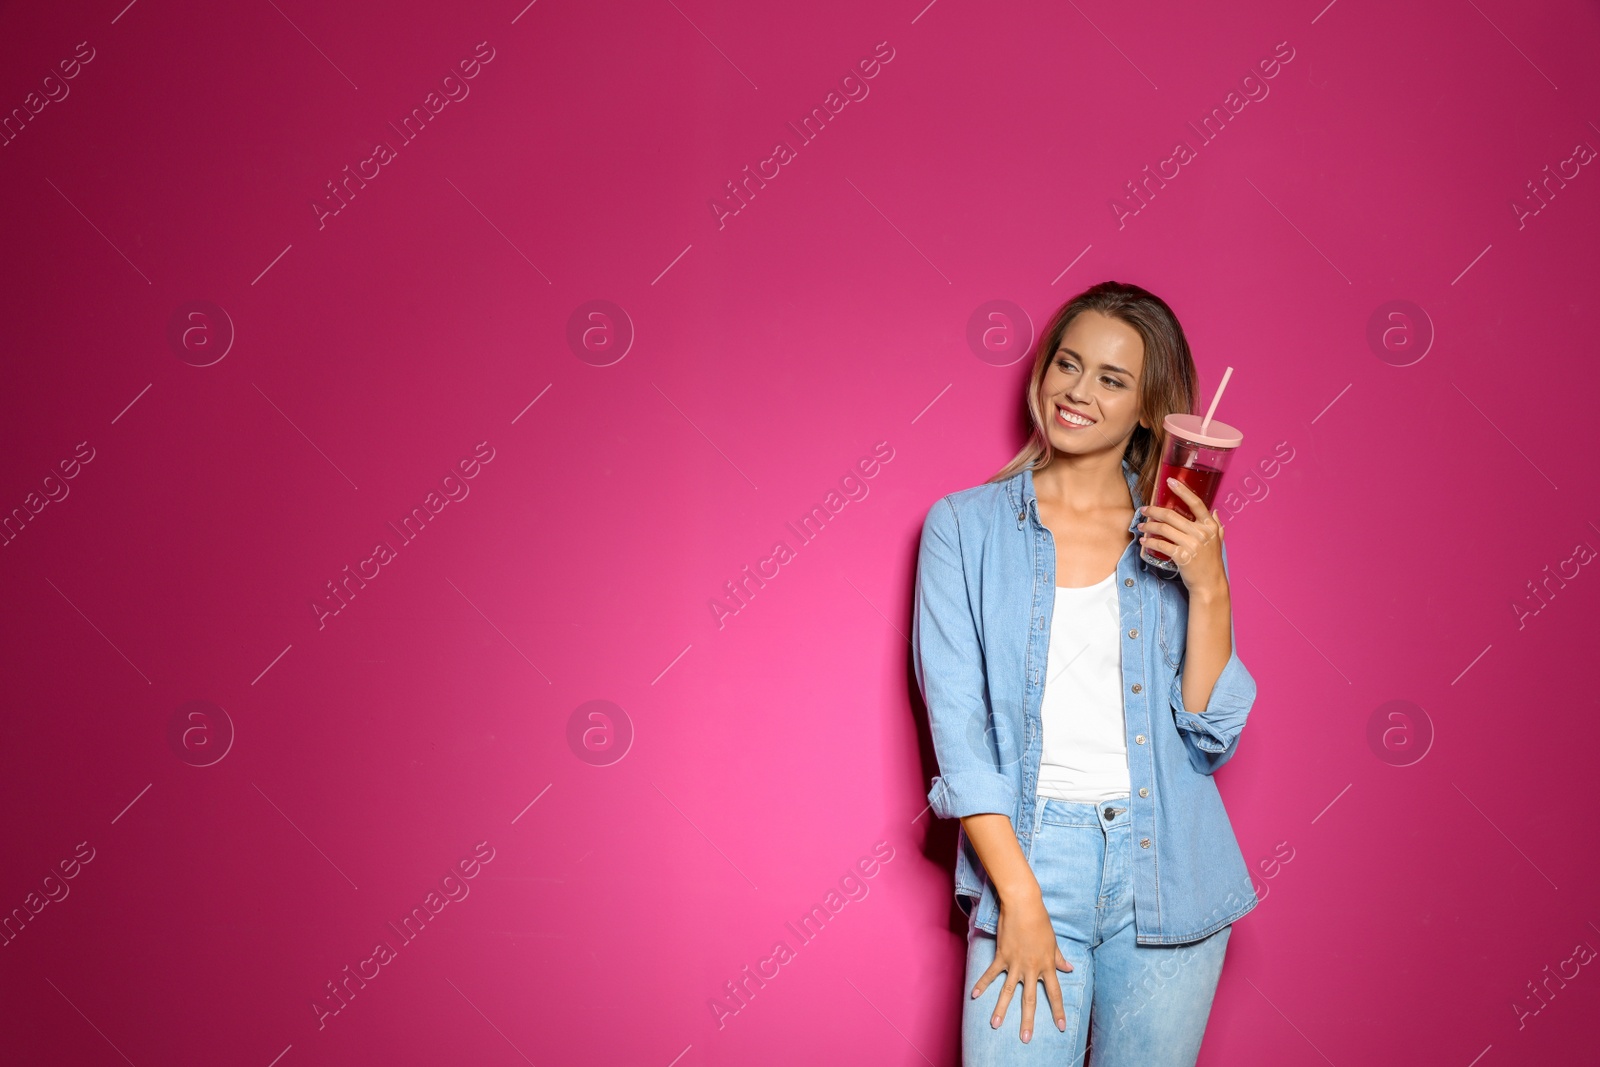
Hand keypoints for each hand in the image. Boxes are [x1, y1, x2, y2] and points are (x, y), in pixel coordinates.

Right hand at [971, 891, 1071, 1041]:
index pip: (1055, 993)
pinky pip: (991, 974)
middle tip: (1025, 1038)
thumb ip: (1059, 958)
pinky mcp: (1002, 956)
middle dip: (1028, 1020)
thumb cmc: (1040, 921)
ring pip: (1008, 991)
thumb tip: (1068, 968)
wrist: (1023, 906)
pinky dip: (982, 984)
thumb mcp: (1053, 942)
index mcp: (1046, 965)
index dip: (1058, 1011)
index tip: (1061, 1027)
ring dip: (1001, 1009)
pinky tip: (975, 995)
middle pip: (1030, 999)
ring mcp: (1015, 964)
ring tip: (996, 1025)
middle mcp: (1031, 968)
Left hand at [1138, 477, 1226, 595]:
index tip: (1170, 481)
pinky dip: (1150, 542)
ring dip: (1149, 526)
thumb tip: (1214, 511)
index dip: (1182, 491)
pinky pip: (1161, 545)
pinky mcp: (1182, 557)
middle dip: (1154, 511)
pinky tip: (1144, 540)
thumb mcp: (1218, 541)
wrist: (1209, 584)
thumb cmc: (1211, 562)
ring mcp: (1192, 545)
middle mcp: (1202, 533)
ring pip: (1164, 529)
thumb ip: (1216, 526)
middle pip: (1172, 515)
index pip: (1196, 503)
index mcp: (1210, 526)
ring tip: (1142, 525)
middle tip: (1144, 509)